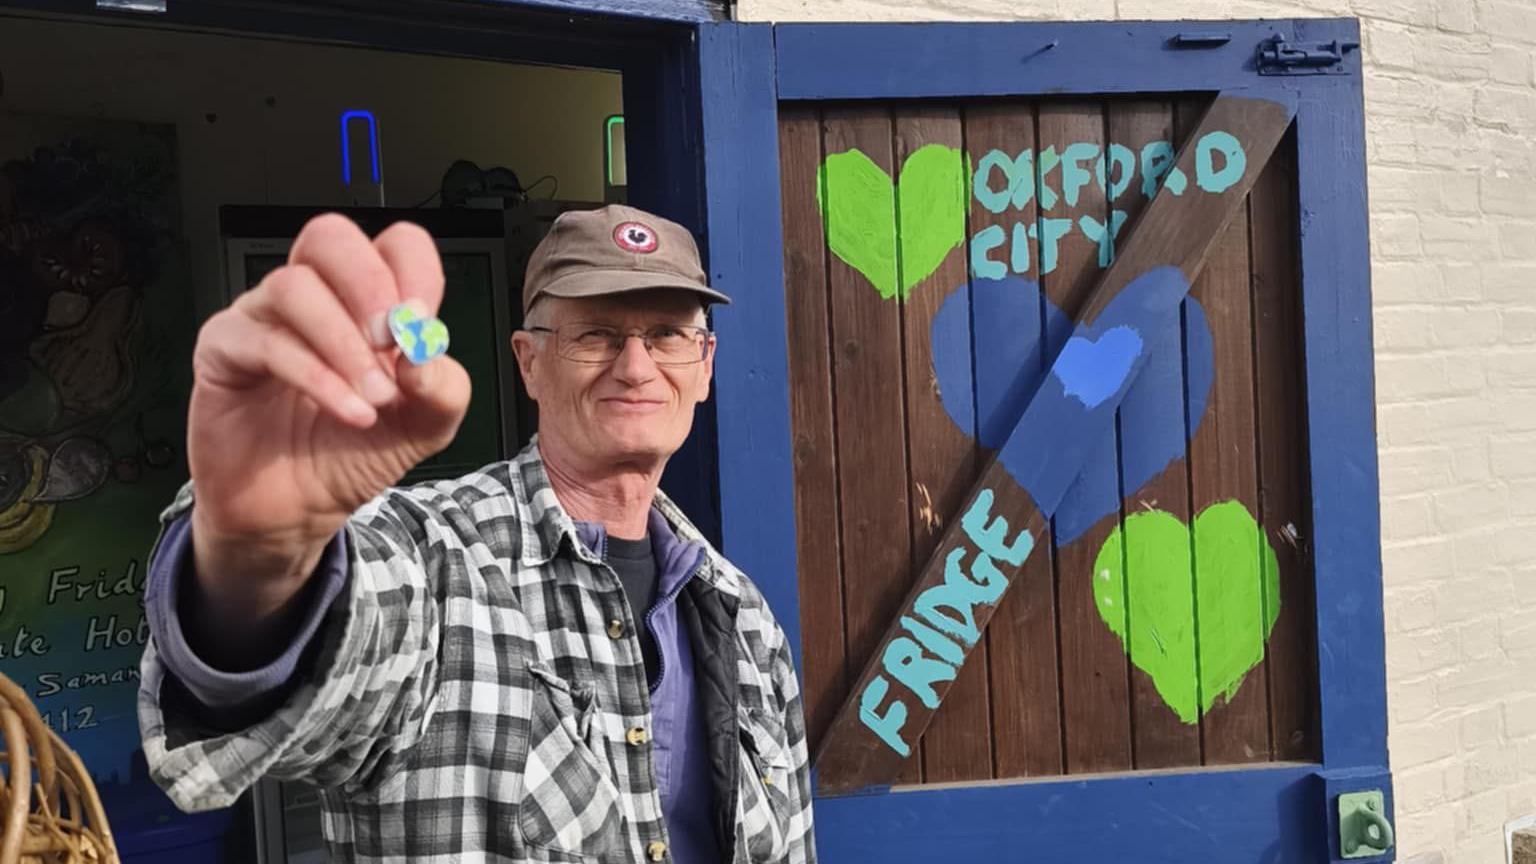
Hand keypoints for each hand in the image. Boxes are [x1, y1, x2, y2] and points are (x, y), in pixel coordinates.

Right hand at [186, 214, 471, 588]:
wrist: (298, 510)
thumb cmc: (351, 451)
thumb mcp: (423, 427)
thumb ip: (443, 388)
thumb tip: (426, 349)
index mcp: (365, 299)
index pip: (393, 245)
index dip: (415, 274)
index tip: (424, 328)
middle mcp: (313, 296)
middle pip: (330, 237)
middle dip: (370, 284)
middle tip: (393, 342)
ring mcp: (263, 317)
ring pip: (294, 287)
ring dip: (345, 344)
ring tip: (374, 399)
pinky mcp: (224, 350)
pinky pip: (266, 342)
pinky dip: (317, 377)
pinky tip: (350, 411)